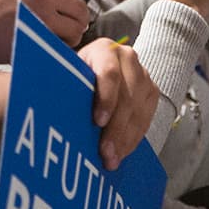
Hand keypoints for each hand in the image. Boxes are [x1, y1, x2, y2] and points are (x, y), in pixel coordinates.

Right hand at [0, 0, 96, 60]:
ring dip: (73, 34)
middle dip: (81, 16)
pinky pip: (61, 46)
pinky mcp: (39, 39)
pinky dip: (60, 48)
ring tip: (64, 36)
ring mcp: (43, 17)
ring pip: (75, 28)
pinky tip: (52, 46)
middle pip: (80, 6)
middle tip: (77, 21)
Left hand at [76, 37, 157, 170]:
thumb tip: (56, 110)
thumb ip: (70, 87)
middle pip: (126, 96)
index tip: (98, 122)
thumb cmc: (80, 75)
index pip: (109, 73)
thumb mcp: (71, 74)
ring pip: (138, 110)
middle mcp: (127, 58)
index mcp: (104, 50)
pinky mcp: (151, 91)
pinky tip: (122, 151)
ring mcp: (142, 74)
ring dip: (125, 139)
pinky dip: (133, 138)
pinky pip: (145, 118)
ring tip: (112, 158)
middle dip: (115, 129)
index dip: (106, 99)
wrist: (102, 69)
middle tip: (105, 152)